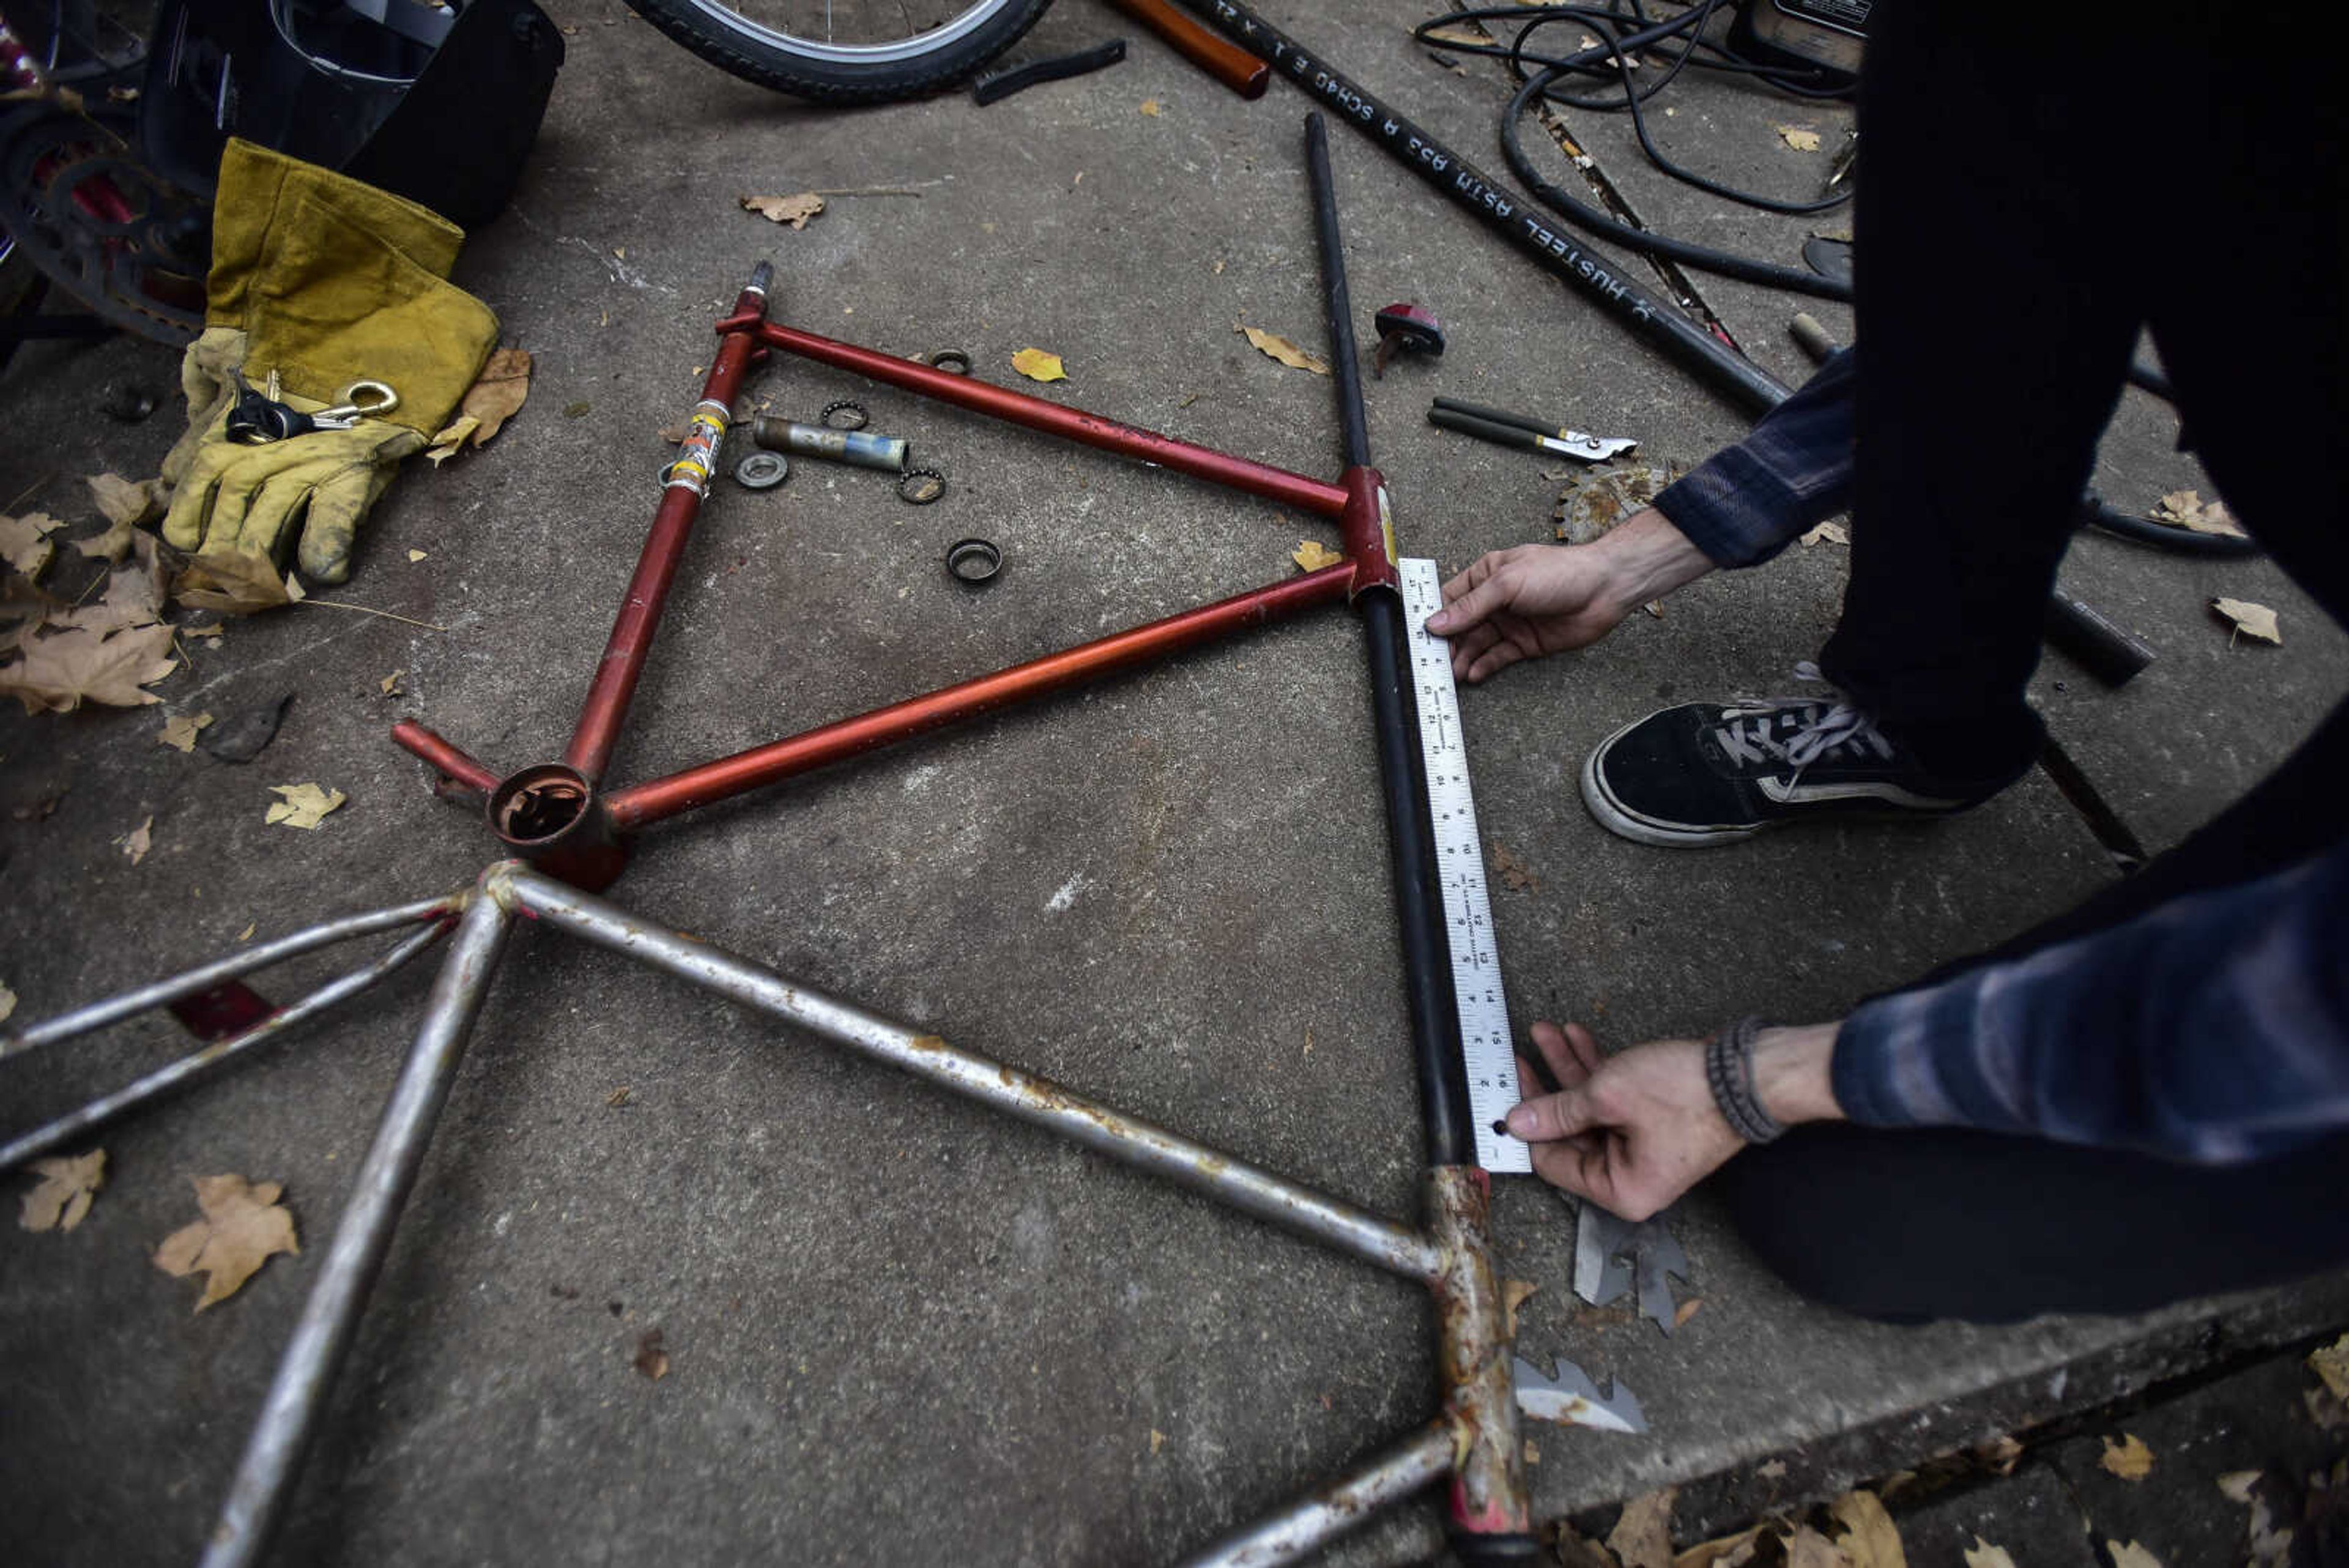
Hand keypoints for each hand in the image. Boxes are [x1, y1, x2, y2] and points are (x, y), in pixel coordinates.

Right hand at [1425, 544, 1629, 682]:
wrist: (1605, 589)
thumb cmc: (1559, 573)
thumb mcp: (1508, 583)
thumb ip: (1471, 606)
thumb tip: (1436, 623)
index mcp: (1486, 576)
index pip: (1449, 598)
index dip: (1433, 617)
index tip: (1418, 637)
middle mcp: (1495, 600)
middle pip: (1461, 626)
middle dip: (1446, 645)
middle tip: (1432, 664)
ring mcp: (1510, 623)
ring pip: (1477, 644)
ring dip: (1463, 659)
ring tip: (1452, 674)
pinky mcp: (1524, 644)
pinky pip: (1497, 657)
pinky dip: (1484, 666)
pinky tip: (1473, 674)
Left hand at [1504, 1019, 1844, 1219]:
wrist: (1748, 1072)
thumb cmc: (1687, 1093)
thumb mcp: (1607, 1096)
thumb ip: (1557, 1111)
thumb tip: (1519, 1121)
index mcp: (1621, 1190)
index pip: (1554, 1163)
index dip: (1528, 1125)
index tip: (1507, 1090)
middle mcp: (1632, 1177)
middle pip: (1570, 1134)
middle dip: (1547, 1085)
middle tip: (1521, 1054)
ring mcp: (1645, 1149)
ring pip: (1591, 1108)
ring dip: (1569, 1068)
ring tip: (1547, 1031)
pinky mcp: (1655, 1122)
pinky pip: (1614, 1099)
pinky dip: (1597, 1069)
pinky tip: (1577, 1037)